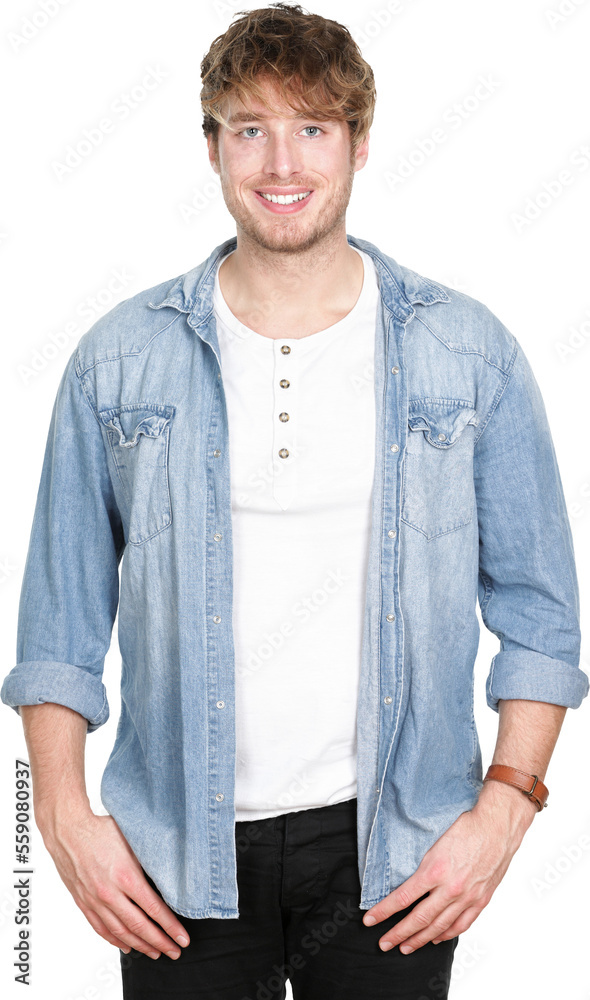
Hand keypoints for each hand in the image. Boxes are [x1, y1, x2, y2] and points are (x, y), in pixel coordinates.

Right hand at [40, 809, 190, 959]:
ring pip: (121, 932)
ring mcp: (95, 901)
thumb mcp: (132, 841)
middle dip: (160, 942)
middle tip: (175, 952)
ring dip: (140, 945)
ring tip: (156, 953)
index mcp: (126, 876)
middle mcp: (110, 894)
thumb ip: (148, 861)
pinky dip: (115, 941)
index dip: (170, 927)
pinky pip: (101, 928)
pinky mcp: (84, 903)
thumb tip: (168, 875)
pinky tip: (127, 946)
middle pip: (139, 926)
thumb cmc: (101, 831)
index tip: (182, 938)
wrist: (68, 832)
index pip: (154, 909)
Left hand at [362, 781, 536, 952]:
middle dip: (398, 934)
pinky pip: (461, 924)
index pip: (403, 898)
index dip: (384, 911)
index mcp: (435, 870)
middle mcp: (450, 888)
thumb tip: (405, 880)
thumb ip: (423, 865)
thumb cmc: (467, 827)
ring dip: (420, 939)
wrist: (497, 826)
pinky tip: (436, 938)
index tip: (369, 920)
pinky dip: (447, 935)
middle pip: (419, 919)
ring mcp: (467, 897)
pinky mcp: (481, 900)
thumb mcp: (435, 842)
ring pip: (439, 927)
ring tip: (405, 947)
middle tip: (384, 943)